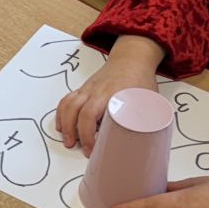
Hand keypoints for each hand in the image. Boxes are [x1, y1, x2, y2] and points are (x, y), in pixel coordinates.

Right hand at [55, 36, 165, 154]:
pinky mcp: (83, 90)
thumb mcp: (147, 99)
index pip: (91, 114)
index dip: (88, 134)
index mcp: (111, 94)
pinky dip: (61, 114)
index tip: (93, 149)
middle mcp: (96, 91)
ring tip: (68, 141)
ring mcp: (87, 89)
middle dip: (75, 132)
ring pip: (68, 105)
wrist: (131, 59)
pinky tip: (62, 126)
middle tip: (80, 148)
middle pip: (77, 111)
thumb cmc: (140, 79)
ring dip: (65, 124)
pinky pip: (66, 101)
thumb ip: (145, 119)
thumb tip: (146, 141)